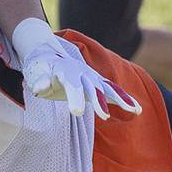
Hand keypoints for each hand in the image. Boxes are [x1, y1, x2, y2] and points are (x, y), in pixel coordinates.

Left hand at [11, 18, 142, 120]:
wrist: (49, 54)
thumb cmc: (40, 66)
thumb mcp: (35, 72)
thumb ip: (39, 80)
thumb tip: (40, 88)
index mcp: (66, 70)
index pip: (72, 85)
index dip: (75, 98)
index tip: (77, 112)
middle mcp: (82, 72)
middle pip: (93, 88)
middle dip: (99, 102)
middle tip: (103, 117)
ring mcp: (91, 77)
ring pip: (107, 88)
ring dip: (120, 99)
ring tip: (133, 110)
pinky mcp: (97, 83)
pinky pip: (112, 91)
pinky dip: (124, 99)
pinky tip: (136, 109)